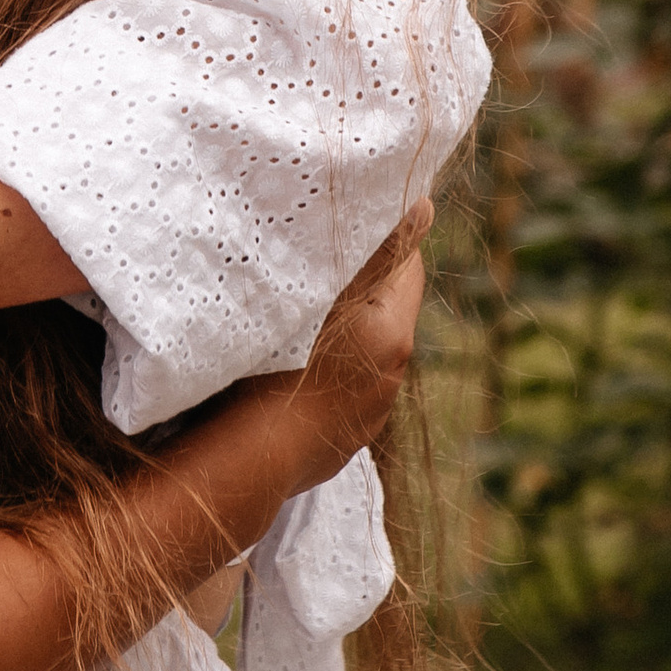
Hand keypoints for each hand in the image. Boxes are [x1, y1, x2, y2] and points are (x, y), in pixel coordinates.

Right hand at [278, 207, 432, 471]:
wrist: (245, 464)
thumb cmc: (274, 368)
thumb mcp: (323, 297)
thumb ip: (373, 252)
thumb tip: (425, 206)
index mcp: (391, 336)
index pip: (406, 266)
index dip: (383, 237)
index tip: (349, 217)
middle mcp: (388, 378)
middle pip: (385, 308)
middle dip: (360, 279)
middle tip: (319, 254)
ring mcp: (364, 416)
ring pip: (362, 348)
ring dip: (342, 325)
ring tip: (301, 305)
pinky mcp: (338, 440)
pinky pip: (343, 385)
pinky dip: (327, 364)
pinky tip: (291, 361)